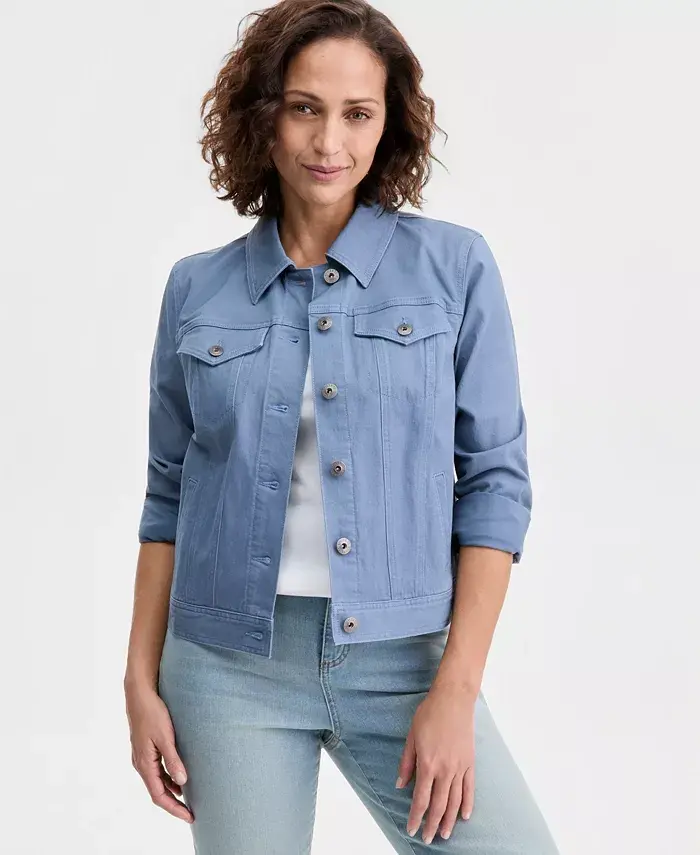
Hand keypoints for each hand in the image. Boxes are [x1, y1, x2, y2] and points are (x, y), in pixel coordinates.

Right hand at [125, 680, 193, 823]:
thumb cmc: (152, 712)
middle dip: (174, 804)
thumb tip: (182, 783)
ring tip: (189, 798)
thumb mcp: (165, 736)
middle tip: (192, 812)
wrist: (139, 694)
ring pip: (157, 781)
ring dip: (172, 791)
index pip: (159, 796)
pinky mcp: (146, 749)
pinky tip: (180, 777)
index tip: (189, 816)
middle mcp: (141, 764)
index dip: (174, 809)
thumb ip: (173, 760)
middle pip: (158, 792)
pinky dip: (168, 778)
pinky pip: (157, 770)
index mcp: (144, 764)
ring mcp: (142, 756)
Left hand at [395, 684, 474, 843]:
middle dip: (432, 824)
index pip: (421, 799)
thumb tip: (401, 784)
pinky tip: (465, 816)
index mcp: (427, 764)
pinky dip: (468, 804)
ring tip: (444, 834)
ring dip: (450, 820)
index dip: (416, 816)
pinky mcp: (470, 762)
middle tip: (427, 838)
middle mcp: (445, 770)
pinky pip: (469, 788)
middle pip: (439, 805)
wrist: (453, 700)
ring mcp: (460, 767)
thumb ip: (406, 763)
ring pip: (455, 801)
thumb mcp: (411, 737)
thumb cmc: (429, 714)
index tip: (411, 829)